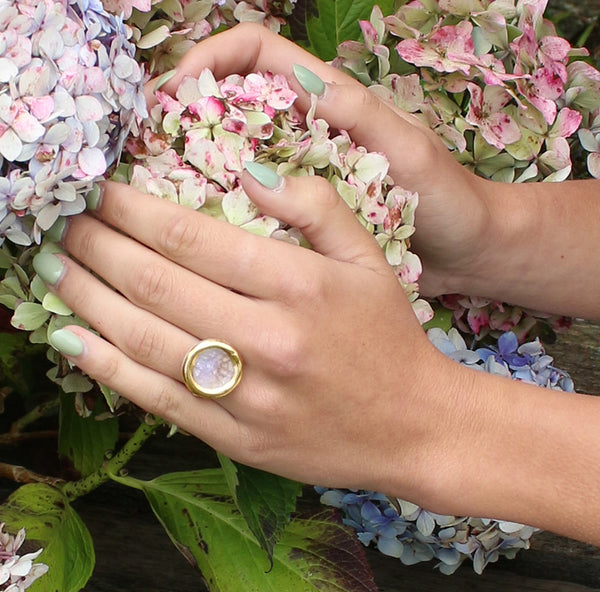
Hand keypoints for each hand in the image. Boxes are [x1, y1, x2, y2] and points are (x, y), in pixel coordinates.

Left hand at [40, 175, 469, 508]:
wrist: (414, 426)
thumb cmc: (390, 337)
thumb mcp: (369, 260)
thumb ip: (316, 206)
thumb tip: (249, 169)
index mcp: (299, 286)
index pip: (192, 238)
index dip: (132, 210)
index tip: (98, 192)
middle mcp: (266, 339)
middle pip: (156, 283)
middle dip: (97, 246)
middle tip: (62, 223)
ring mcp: (246, 394)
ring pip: (143, 338)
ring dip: (86, 300)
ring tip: (52, 270)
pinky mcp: (234, 437)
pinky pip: (157, 399)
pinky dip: (107, 366)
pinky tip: (71, 340)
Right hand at [155, 23, 495, 297]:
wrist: (465, 255)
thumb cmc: (447, 200)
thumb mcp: (409, 151)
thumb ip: (360, 115)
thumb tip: (291, 86)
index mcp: (330, 103)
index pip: (257, 54)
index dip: (212, 58)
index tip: (176, 90)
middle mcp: (307, 135)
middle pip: (234, 106)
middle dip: (188, 116)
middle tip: (149, 151)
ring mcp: (302, 178)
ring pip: (236, 158)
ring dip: (198, 168)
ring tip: (161, 195)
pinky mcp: (303, 218)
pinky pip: (255, 208)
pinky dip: (226, 212)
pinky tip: (204, 236)